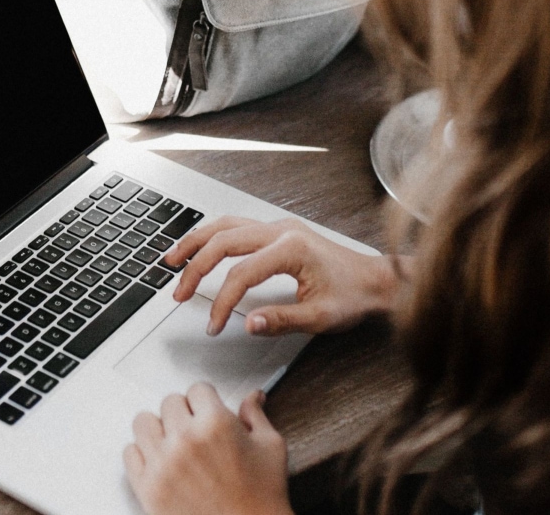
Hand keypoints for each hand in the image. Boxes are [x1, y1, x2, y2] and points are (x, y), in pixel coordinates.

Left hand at [124, 384, 292, 514]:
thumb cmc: (262, 497)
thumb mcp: (270, 448)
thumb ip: (256, 416)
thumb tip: (252, 396)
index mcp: (216, 423)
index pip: (197, 389)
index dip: (206, 400)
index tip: (207, 410)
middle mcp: (185, 439)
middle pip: (169, 402)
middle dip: (184, 412)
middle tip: (195, 430)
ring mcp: (163, 463)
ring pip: (143, 422)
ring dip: (158, 429)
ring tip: (173, 442)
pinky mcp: (148, 487)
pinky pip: (130, 453)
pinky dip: (142, 454)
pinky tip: (160, 461)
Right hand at [164, 216, 398, 336]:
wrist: (377, 280)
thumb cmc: (355, 296)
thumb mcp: (321, 317)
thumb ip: (282, 320)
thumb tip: (248, 323)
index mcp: (291, 249)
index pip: (241, 274)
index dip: (222, 302)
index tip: (214, 325)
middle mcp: (281, 231)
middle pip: (223, 241)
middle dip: (195, 268)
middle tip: (179, 293)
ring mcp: (279, 227)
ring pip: (225, 225)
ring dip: (196, 242)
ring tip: (173, 260)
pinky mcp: (278, 231)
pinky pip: (236, 226)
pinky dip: (212, 236)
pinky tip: (200, 247)